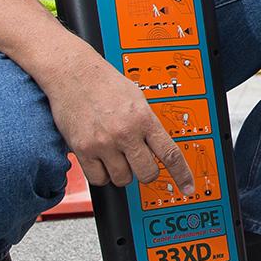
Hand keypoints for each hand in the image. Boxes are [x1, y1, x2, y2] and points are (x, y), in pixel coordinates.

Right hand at [33, 43, 195, 193]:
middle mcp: (126, 132)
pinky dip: (101, 174)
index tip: (187, 188)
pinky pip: (99, 179)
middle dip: (145, 171)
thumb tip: (157, 146)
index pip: (170, 154)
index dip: (182, 175)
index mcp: (143, 118)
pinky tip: (100, 158)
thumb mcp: (137, 97)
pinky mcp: (83, 150)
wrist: (73, 72)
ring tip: (114, 153)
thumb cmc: (104, 81)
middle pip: (147, 173)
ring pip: (123, 179)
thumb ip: (147, 123)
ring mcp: (104, 143)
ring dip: (122, 172)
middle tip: (138, 161)